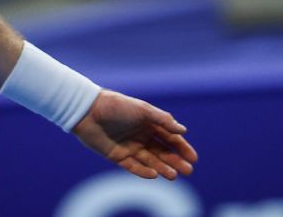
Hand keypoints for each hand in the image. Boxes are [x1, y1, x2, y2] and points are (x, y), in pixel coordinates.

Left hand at [72, 90, 197, 180]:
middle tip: (188, 171)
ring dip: (163, 168)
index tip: (193, 158)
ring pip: (150, 160)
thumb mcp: (143, 110)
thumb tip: (182, 131)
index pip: (170, 137)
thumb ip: (162, 120)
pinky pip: (133, 166)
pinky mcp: (117, 156)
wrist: (88, 111)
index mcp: (148, 122)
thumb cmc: (117, 106)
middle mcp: (141, 135)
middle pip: (162, 151)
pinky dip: (144, 171)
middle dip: (176, 161)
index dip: (182, 147)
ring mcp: (129, 146)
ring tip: (174, 175)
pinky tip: (154, 175)